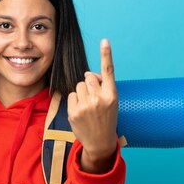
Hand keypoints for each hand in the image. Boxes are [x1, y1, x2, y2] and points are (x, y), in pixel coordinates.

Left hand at [68, 39, 118, 173]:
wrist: (100, 142)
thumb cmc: (106, 119)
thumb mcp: (110, 102)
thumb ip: (101, 86)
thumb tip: (88, 73)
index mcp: (112, 95)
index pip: (108, 71)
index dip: (106, 54)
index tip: (105, 40)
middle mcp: (100, 99)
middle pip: (88, 77)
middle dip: (89, 84)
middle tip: (94, 99)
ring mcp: (86, 105)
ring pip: (79, 85)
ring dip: (82, 92)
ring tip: (88, 106)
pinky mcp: (74, 111)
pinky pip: (71, 95)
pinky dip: (74, 101)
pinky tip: (81, 111)